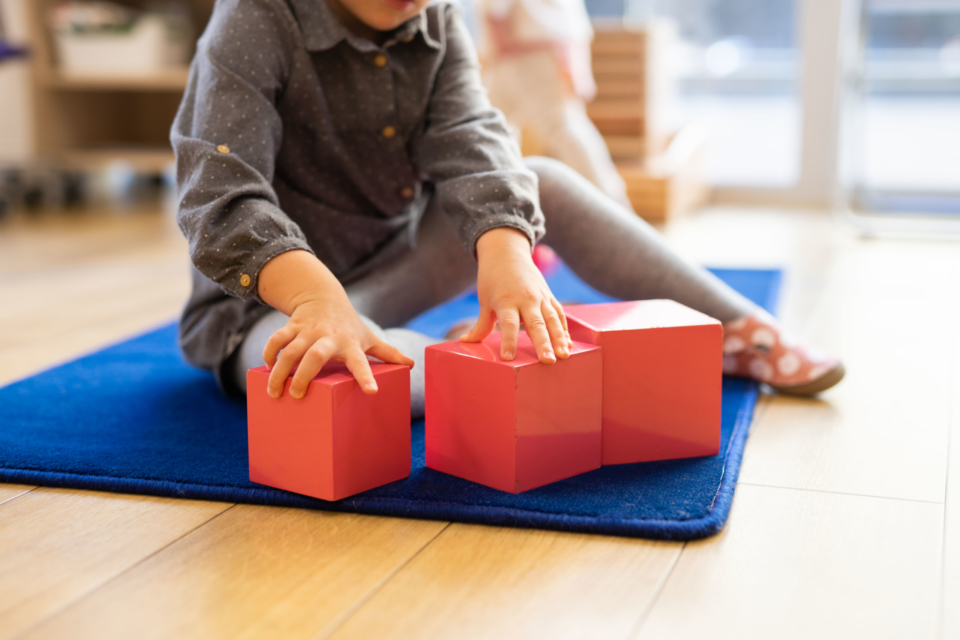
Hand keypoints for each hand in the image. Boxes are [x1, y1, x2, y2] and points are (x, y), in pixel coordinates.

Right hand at [257, 250, 413, 398]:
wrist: (323, 296)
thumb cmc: (349, 324)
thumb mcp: (369, 337)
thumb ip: (388, 353)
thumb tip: (411, 364)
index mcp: (350, 344)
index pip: (361, 362)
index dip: (367, 377)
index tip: (372, 391)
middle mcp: (328, 337)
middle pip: (315, 356)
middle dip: (304, 377)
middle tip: (297, 395)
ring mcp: (308, 331)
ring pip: (290, 350)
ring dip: (279, 371)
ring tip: (274, 392)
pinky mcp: (292, 326)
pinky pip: (277, 339)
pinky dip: (269, 353)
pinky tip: (266, 367)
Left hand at [461, 227, 571, 363]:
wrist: (507, 253)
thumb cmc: (492, 279)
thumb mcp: (484, 300)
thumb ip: (481, 324)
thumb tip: (467, 341)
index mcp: (506, 301)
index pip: (508, 324)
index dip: (508, 341)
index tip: (508, 358)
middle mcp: (526, 299)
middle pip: (536, 324)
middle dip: (543, 344)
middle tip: (548, 361)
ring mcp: (540, 297)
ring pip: (552, 320)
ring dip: (559, 338)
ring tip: (564, 355)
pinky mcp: (549, 296)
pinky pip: (558, 314)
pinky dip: (564, 329)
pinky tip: (568, 344)